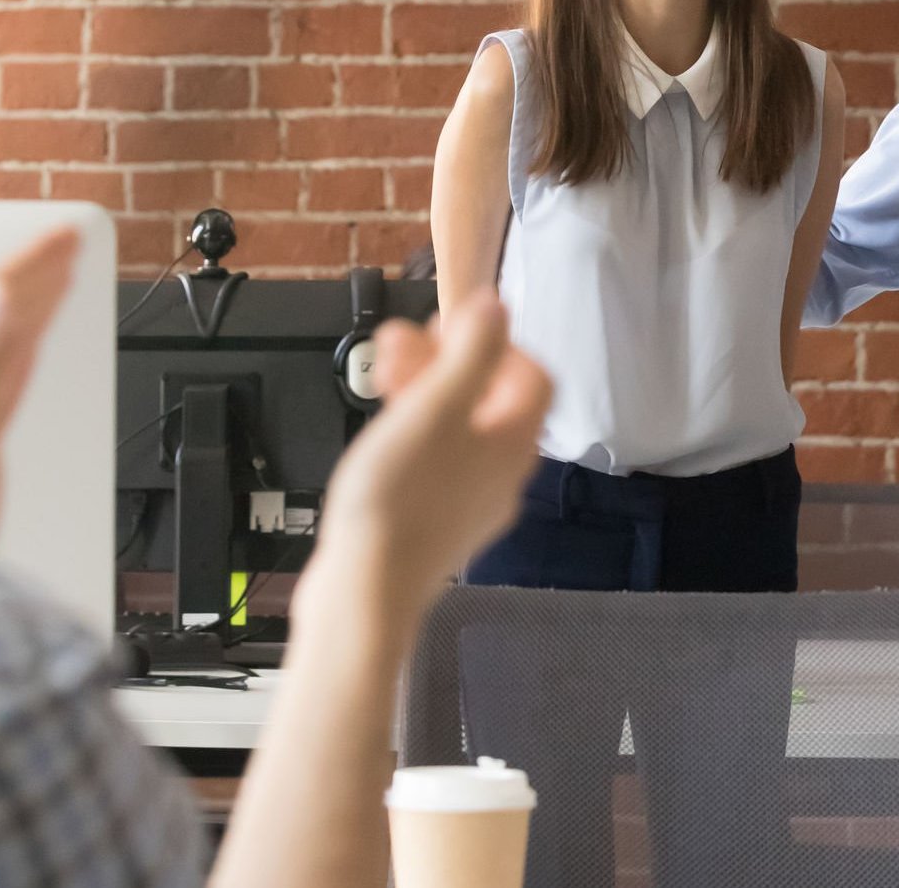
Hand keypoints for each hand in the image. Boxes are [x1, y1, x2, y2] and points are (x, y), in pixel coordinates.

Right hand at [291, 292, 548, 645]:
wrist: (363, 593)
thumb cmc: (398, 500)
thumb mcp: (435, 409)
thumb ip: (472, 353)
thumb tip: (498, 306)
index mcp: (515, 445)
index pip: (535, 378)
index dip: (500, 343)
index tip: (455, 329)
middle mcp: (502, 476)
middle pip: (491, 401)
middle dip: (449, 362)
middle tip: (405, 344)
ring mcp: (467, 504)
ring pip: (457, 430)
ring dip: (425, 391)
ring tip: (382, 372)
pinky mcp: (431, 524)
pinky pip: (432, 463)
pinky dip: (411, 432)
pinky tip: (377, 427)